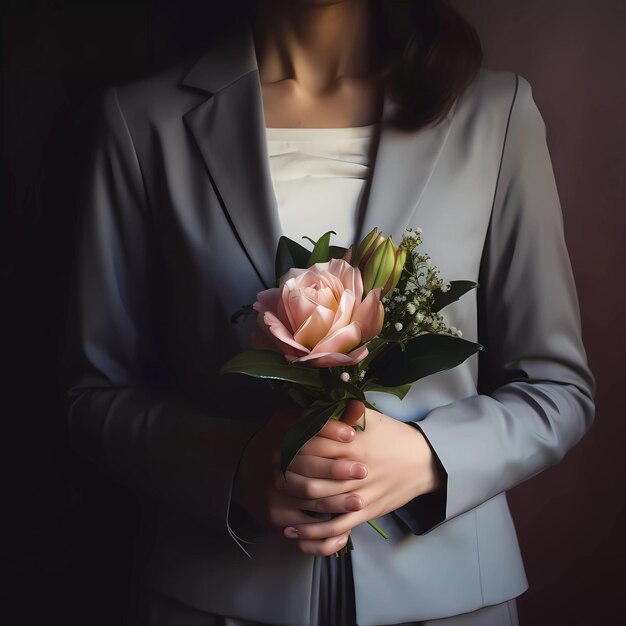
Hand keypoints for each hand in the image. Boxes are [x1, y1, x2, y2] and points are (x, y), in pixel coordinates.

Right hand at [232, 404, 368, 550]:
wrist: (247, 474)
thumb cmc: (282, 445)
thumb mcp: (296, 423)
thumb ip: (329, 417)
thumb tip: (358, 407)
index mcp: (281, 434)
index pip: (304, 427)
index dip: (329, 430)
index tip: (352, 435)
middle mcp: (274, 462)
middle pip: (307, 466)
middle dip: (336, 469)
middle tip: (362, 471)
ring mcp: (274, 491)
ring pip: (308, 496)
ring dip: (336, 501)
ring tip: (359, 501)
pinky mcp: (276, 516)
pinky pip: (302, 528)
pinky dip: (324, 532)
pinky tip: (345, 530)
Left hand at [278, 400, 442, 554]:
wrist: (425, 461)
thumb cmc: (394, 436)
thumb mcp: (371, 418)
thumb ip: (343, 413)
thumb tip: (315, 405)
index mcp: (353, 442)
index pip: (312, 445)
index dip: (290, 448)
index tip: (275, 448)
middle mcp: (354, 468)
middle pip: (310, 475)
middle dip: (286, 476)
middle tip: (269, 476)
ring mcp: (360, 492)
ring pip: (319, 501)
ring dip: (293, 504)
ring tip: (274, 505)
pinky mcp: (366, 511)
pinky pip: (335, 526)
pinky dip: (313, 532)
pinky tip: (293, 532)